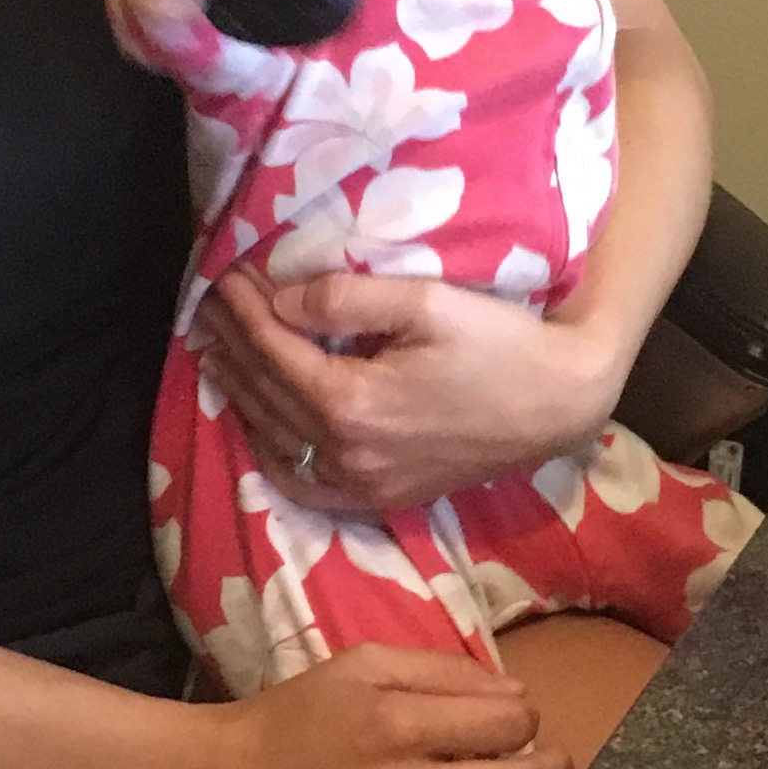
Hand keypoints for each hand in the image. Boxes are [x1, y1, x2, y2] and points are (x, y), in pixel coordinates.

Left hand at [194, 262, 620, 515]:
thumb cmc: (499, 344)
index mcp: (351, 403)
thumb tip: (282, 300)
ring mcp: (360, 483)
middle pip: (264, 392)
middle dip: (231, 341)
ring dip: (239, 390)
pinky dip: (269, 449)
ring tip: (218, 347)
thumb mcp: (427, 302)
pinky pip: (302, 483)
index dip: (242, 308)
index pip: (272, 350)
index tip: (223, 272)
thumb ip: (346, 298)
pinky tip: (257, 420)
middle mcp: (345, 453)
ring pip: (273, 436)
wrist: (559, 405)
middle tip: (209, 301)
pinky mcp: (379, 496)